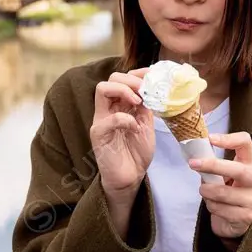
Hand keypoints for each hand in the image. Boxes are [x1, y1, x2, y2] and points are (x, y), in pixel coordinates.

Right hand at [90, 69, 154, 201]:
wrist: (130, 178)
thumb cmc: (136, 152)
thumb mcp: (146, 124)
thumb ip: (146, 107)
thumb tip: (153, 89)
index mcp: (119, 105)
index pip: (121, 79)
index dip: (137, 74)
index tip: (153, 78)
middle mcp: (108, 109)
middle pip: (110, 79)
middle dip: (131, 80)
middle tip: (145, 91)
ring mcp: (101, 120)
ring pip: (102, 89)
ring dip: (124, 91)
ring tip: (138, 101)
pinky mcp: (98, 135)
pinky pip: (109, 119)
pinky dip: (125, 119)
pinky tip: (135, 127)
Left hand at [189, 132, 251, 242]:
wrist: (235, 221)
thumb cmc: (226, 192)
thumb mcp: (221, 176)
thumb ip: (212, 167)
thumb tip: (195, 158)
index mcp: (249, 164)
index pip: (245, 143)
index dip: (229, 138)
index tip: (210, 138)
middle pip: (238, 170)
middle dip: (213, 166)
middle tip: (193, 164)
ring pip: (223, 193)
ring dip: (207, 191)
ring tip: (204, 191)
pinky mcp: (246, 216)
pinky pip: (220, 209)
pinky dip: (211, 206)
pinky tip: (213, 206)